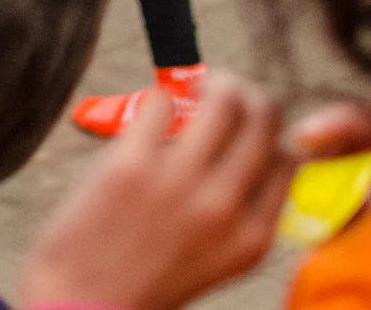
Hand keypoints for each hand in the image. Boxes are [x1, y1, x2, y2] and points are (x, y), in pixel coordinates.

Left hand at [20, 74, 294, 309]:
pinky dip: (160, 96)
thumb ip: (236, 213)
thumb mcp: (214, 259)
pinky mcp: (131, 165)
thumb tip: (241, 149)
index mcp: (251, 237)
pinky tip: (152, 110)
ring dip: (215, 82)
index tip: (249, 122)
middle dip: (250, 95)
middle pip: (265, 121)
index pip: (288, 161)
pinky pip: (161, 101)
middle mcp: (225, 209)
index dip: (270, 134)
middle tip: (228, 87)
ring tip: (198, 85)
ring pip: (223, 100)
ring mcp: (179, 184)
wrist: (81, 305)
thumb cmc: (143, 281)